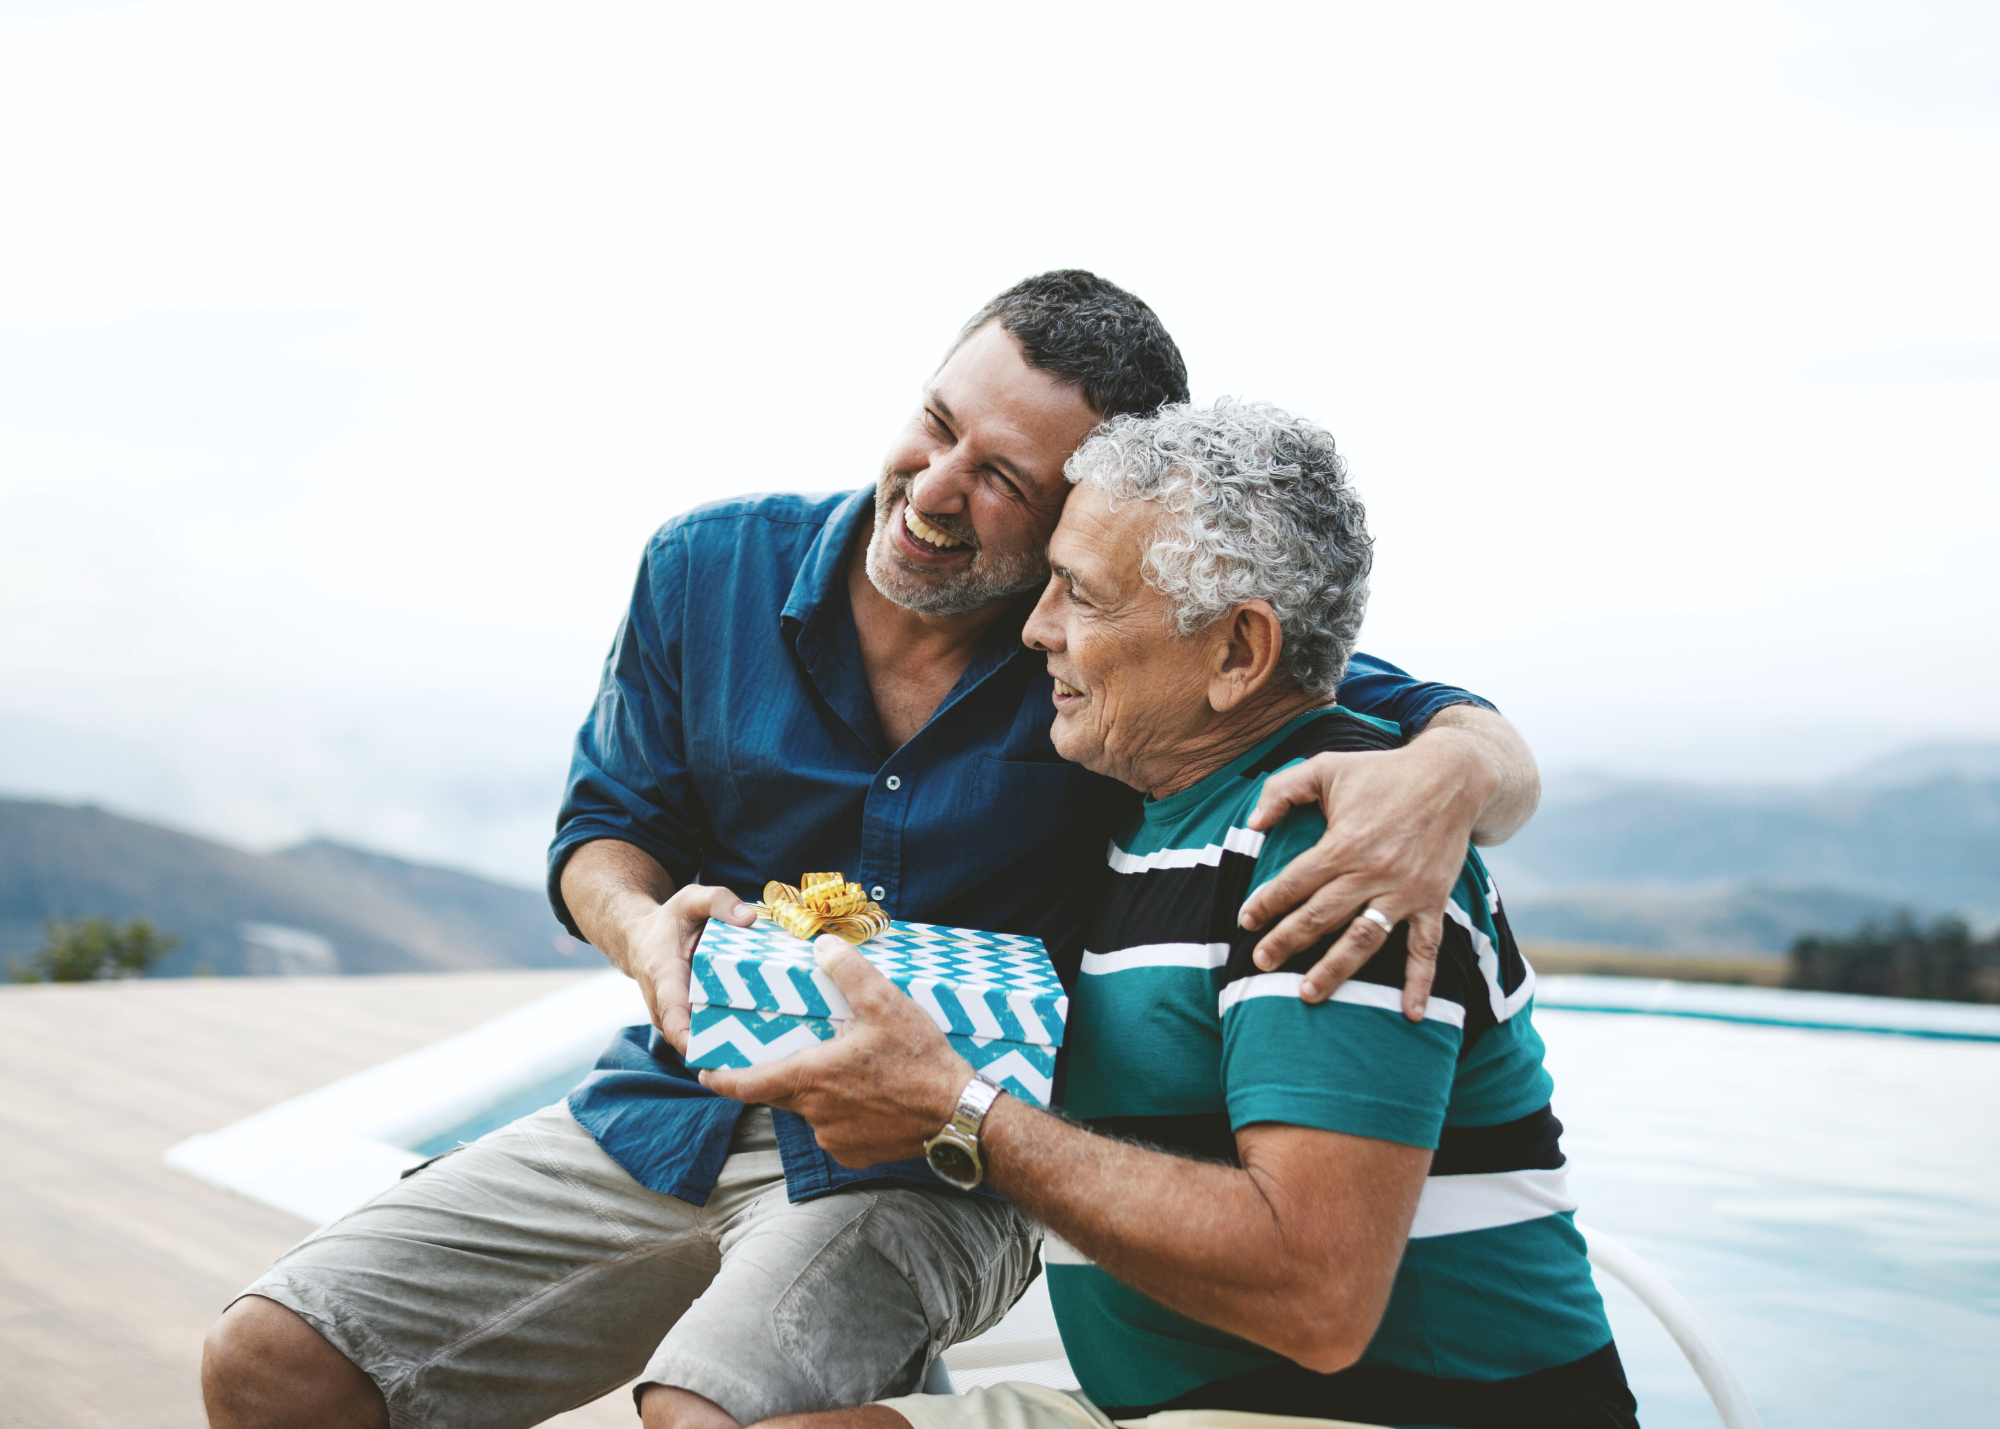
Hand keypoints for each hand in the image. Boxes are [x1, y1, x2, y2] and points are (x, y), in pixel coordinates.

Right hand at [624, 884, 757, 1055]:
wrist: (642, 941)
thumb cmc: (669, 922)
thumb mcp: (691, 899)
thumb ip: (718, 901)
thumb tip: (749, 918)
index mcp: (664, 977)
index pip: (672, 1017)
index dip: (689, 1039)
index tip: (713, 1053)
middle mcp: (666, 1006)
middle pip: (692, 1037)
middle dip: (724, 1046)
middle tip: (764, 1044)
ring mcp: (676, 1018)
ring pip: (702, 1040)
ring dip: (730, 1043)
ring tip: (769, 1041)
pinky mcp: (688, 1020)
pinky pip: (707, 1034)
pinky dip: (731, 1035)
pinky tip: (762, 1034)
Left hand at [699, 936, 971, 1166]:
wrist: (958, 1115)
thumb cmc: (920, 1061)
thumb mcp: (885, 1004)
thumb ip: (848, 971)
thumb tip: (823, 945)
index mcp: (811, 1078)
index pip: (747, 1085)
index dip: (722, 1078)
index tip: (705, 1072)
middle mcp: (815, 1114)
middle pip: (780, 1095)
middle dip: (782, 1075)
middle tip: (798, 1053)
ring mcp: (834, 1139)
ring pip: (812, 1112)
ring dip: (820, 1094)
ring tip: (851, 1071)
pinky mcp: (855, 1155)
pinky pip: (836, 1132)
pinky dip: (845, 1114)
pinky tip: (871, 1097)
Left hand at [1237, 733, 1495, 1019]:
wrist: (1452, 776)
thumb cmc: (1382, 772)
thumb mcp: (1326, 766)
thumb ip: (1282, 790)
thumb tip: (1252, 823)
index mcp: (1343, 844)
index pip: (1294, 882)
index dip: (1266, 903)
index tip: (1245, 921)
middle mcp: (1372, 873)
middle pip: (1321, 917)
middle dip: (1286, 943)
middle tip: (1259, 964)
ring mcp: (1404, 892)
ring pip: (1363, 941)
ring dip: (1334, 970)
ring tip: (1306, 994)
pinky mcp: (1432, 901)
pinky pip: (1426, 949)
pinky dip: (1420, 983)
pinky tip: (1410, 1014)